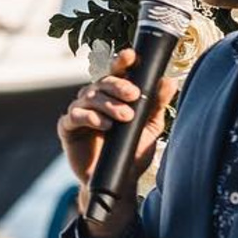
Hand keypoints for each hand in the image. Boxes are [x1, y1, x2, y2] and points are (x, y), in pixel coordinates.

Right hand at [56, 49, 181, 236]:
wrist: (118, 181)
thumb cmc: (131, 152)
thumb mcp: (149, 127)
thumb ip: (156, 104)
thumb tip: (169, 81)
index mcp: (113, 95)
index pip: (116, 73)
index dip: (122, 62)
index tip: (131, 56)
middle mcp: (94, 99)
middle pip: (102, 82)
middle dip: (117, 85)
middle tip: (133, 95)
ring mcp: (79, 112)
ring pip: (89, 96)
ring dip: (108, 104)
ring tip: (124, 117)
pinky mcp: (68, 128)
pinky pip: (75, 115)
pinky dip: (91, 117)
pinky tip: (105, 125)